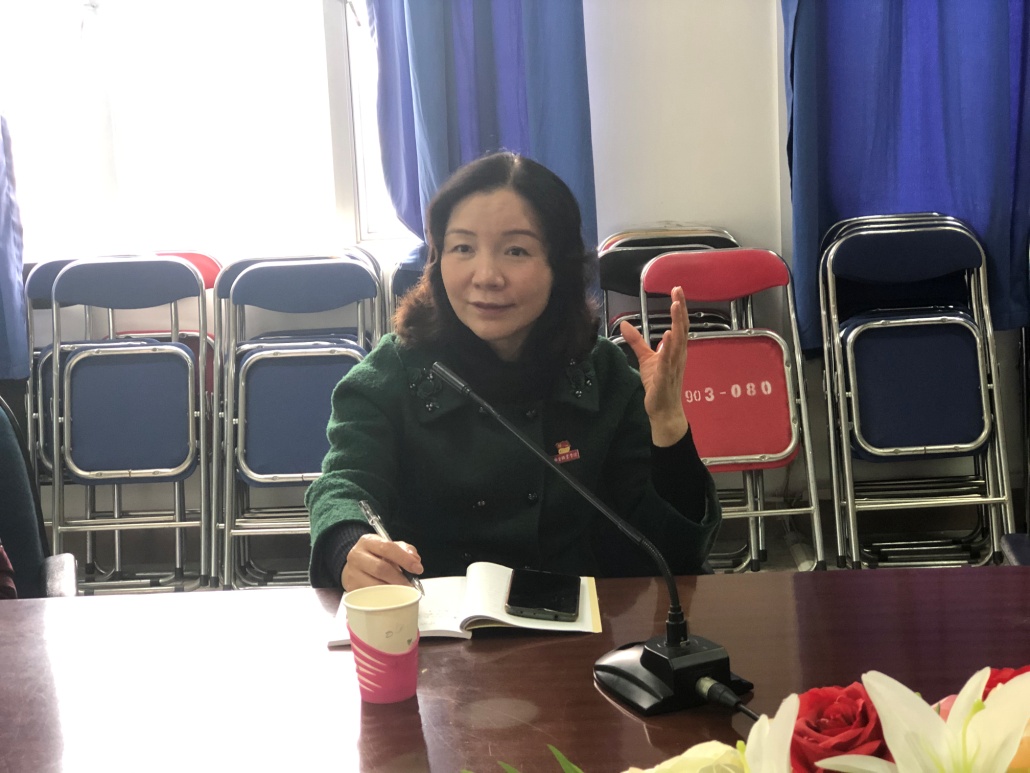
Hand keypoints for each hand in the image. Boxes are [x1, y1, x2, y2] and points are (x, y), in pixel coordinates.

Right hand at [341, 534, 423, 590]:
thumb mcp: (391, 547)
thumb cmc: (377, 556)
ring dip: (392, 591)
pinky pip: (370, 596)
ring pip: (375, 585)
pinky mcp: (351, 588)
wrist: (356, 566)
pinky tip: (391, 597)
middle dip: (399, 578)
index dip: (404, 559)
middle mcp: (356, 555)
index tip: (417, 568)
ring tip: (402, 592)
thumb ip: (405, 550)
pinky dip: (383, 598)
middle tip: (411, 585)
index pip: (387, 548)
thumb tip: (415, 560)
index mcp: (368, 541)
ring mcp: (352, 573)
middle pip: (380, 568)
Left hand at [620, 285, 689, 446]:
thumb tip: (624, 325)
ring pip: (677, 343)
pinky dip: (668, 349)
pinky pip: (667, 362)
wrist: (664, 411)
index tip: (677, 290)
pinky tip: (669, 336)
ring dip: (677, 324)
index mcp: (675, 351)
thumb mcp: (646, 359)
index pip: (679, 325)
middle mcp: (678, 356)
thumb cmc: (658, 385)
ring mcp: (673, 367)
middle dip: (680, 310)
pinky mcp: (664, 378)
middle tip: (678, 291)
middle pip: (682, 329)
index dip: (678, 307)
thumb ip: (637, 342)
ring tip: (676, 306)